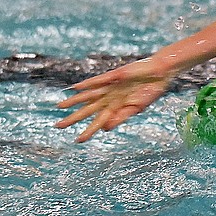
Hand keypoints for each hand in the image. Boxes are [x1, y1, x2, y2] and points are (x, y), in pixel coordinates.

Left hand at [55, 58, 174, 141]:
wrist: (158, 75)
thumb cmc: (150, 92)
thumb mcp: (136, 108)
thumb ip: (120, 117)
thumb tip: (105, 129)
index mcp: (116, 109)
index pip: (97, 122)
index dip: (88, 131)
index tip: (78, 140)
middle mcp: (109, 99)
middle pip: (87, 110)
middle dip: (73, 119)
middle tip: (57, 127)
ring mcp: (109, 88)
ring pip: (87, 96)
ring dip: (73, 102)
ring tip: (59, 107)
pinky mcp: (112, 77)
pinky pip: (97, 82)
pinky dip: (87, 85)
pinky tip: (75, 88)